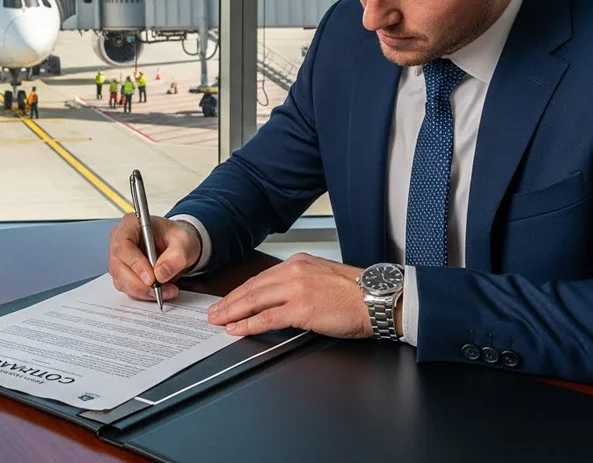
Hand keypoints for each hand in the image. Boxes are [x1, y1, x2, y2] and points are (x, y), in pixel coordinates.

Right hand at [108, 213, 201, 301]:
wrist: (179, 246)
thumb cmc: (177, 238)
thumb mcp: (184, 241)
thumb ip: (176, 255)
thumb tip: (161, 273)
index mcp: (130, 224)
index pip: (123, 245)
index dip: (135, 264)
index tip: (151, 278)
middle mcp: (120, 240)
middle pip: (118, 267)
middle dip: (139, 283)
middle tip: (160, 290)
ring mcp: (120, 259)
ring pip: (122, 281)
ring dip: (143, 291)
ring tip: (167, 291)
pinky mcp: (124, 274)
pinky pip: (128, 288)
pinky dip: (144, 294)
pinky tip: (161, 292)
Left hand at [207, 254, 380, 338]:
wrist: (379, 298)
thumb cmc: (357, 293)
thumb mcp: (322, 278)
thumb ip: (300, 284)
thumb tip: (279, 300)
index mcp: (299, 262)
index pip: (261, 278)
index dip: (241, 291)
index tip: (228, 300)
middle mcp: (294, 271)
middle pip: (252, 288)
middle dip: (230, 302)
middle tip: (214, 312)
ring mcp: (297, 289)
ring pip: (255, 301)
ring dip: (233, 312)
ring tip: (219, 321)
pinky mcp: (301, 308)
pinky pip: (267, 318)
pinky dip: (249, 324)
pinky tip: (237, 329)